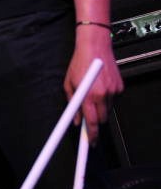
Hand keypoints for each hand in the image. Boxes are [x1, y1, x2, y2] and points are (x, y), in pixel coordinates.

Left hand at [63, 26, 122, 143]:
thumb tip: (75, 119)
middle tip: (89, 112)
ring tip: (94, 91)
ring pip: (108, 110)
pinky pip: (113, 100)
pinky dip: (108, 97)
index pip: (91, 122)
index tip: (91, 142)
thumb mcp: (69, 82)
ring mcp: (113, 91)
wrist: (95, 46)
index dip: (92, 135)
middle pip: (102, 120)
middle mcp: (102, 95)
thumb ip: (72, 103)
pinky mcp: (120, 87)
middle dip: (95, 119)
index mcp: (88, 95)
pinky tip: (101, 85)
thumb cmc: (80, 62)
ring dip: (101, 107)